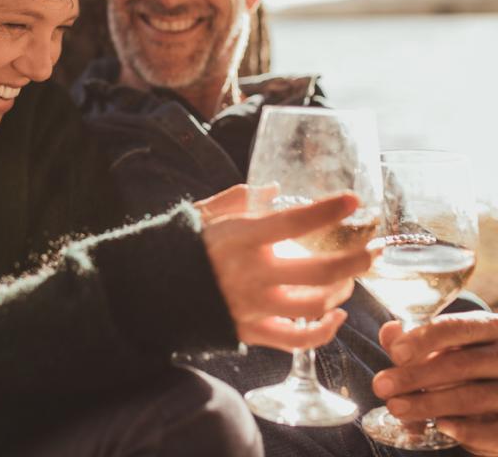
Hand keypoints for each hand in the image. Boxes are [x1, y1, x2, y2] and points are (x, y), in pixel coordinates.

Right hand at [199, 186, 369, 351]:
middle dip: (356, 260)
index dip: (328, 209)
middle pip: (320, 271)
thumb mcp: (205, 214)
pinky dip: (324, 331)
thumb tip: (273, 189)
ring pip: (314, 305)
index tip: (353, 200)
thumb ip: (239, 199)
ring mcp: (253, 306)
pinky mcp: (251, 331)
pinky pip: (297, 339)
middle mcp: (252, 273)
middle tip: (374, 250)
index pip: (295, 221)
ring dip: (341, 291)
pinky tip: (336, 315)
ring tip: (349, 278)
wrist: (154, 290)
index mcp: (241, 238)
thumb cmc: (184, 246)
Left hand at [373, 311, 497, 455]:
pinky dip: (466, 430)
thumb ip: (417, 338)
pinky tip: (440, 426)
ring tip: (396, 407)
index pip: (455, 328)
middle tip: (381, 386)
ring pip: (472, 396)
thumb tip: (389, 333)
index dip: (424, 340)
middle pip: (460, 365)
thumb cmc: (471, 358)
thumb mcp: (450, 343)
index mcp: (488, 327)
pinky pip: (494, 430)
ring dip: (429, 404)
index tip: (395, 354)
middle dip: (415, 377)